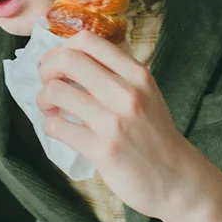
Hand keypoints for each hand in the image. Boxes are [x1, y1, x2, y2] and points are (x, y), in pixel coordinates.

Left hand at [35, 33, 208, 221]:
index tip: (57, 63)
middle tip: (48, 84)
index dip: (62, 48)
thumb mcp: (145, 94)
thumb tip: (69, 58)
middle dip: (47, 69)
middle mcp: (127, 93)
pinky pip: (57, 126)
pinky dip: (49, 125)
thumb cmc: (155, 136)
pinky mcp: (102, 150)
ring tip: (51, 109)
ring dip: (44, 99)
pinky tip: (59, 128)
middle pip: (68, 59)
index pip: (88, 40)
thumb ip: (115, 74)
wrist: (178, 181)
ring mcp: (114, 122)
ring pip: (56, 91)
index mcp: (137, 75)